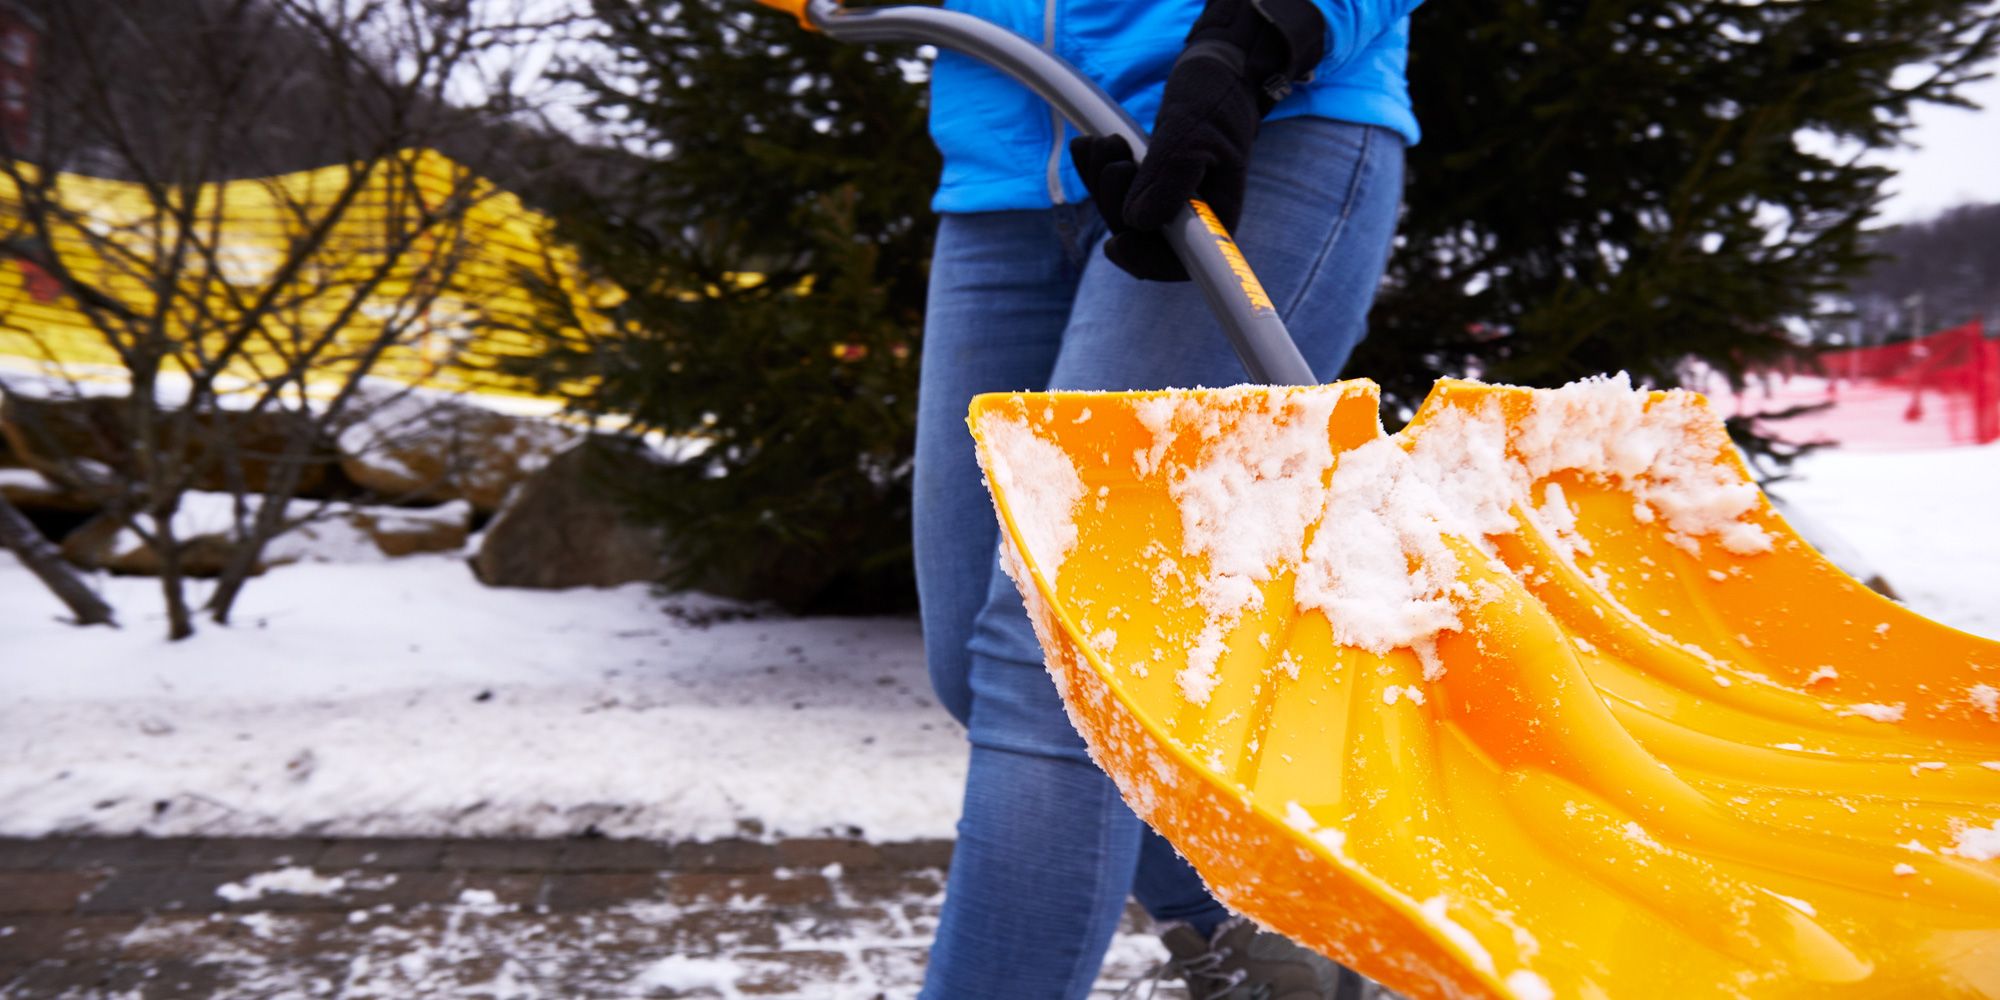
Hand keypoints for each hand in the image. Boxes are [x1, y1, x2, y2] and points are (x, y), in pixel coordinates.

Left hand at [1072, 0, 1326, 281]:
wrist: (1217, 74)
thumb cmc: (1215, 100)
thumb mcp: (1194, 131)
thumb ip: (1171, 175)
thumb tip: (1138, 222)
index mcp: (1215, 218)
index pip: (1181, 264)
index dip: (1146, 262)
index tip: (1115, 245)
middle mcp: (1191, 220)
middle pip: (1139, 238)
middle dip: (1114, 200)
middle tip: (1114, 151)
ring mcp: (1167, 205)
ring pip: (1119, 216)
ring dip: (1100, 181)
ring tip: (1104, 142)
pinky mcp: (1147, 186)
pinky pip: (1111, 193)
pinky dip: (1094, 170)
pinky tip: (1089, 144)